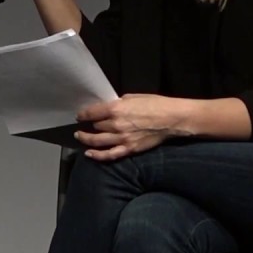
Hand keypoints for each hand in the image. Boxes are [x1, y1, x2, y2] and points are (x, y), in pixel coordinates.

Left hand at [75, 94, 192, 161]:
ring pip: (97, 141)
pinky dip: (97, 155)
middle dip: (90, 125)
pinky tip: (89, 153)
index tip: (80, 115)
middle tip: (85, 125)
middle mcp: (116, 124)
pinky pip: (109, 154)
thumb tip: (109, 108)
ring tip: (80, 137)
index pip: (92, 112)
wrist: (172, 119)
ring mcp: (122, 138)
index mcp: (116, 108)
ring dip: (86, 139)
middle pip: (95, 126)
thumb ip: (118, 103)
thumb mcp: (134, 97)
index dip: (83, 114)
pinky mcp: (129, 149)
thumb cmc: (155, 104)